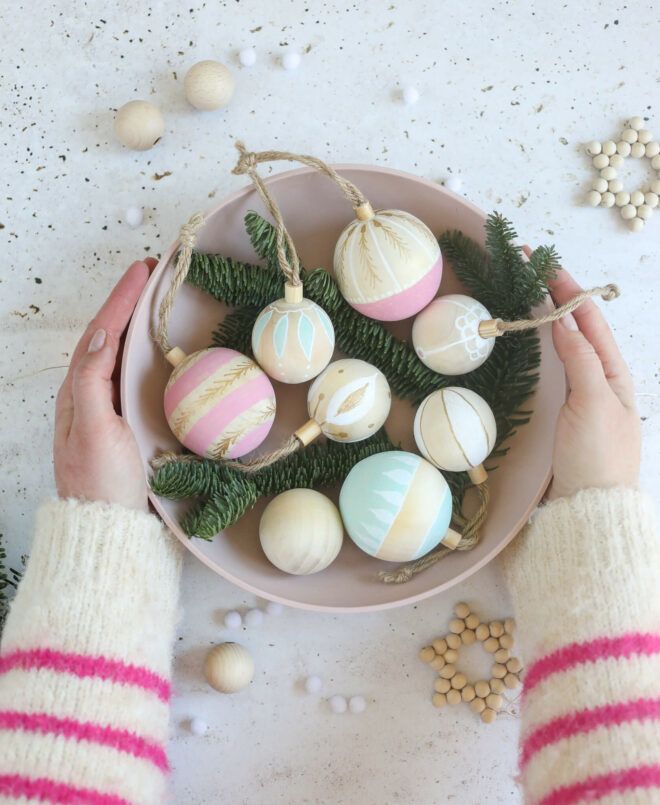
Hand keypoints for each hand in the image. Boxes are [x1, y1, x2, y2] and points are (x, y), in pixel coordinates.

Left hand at [54, 259, 155, 510]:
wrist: (108, 528)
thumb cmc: (103, 483)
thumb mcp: (95, 429)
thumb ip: (93, 380)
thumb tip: (103, 333)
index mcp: (79, 393)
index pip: (100, 334)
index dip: (120, 300)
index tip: (142, 271)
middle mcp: (89, 395)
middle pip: (106, 337)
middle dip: (126, 303)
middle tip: (151, 275)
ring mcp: (106, 409)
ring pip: (117, 355)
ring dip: (133, 324)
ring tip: (153, 301)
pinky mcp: (124, 423)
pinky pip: (129, 375)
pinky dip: (141, 353)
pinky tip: (155, 349)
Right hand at [545, 267, 639, 500]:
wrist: (590, 506)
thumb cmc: (597, 456)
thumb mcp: (594, 403)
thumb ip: (581, 360)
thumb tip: (562, 320)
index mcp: (613, 372)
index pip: (589, 319)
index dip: (568, 289)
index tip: (543, 263)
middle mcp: (600, 377)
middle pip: (578, 326)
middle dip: (557, 294)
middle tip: (529, 268)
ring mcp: (582, 393)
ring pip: (566, 344)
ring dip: (549, 316)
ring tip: (529, 292)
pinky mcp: (564, 410)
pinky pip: (556, 367)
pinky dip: (544, 345)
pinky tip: (533, 339)